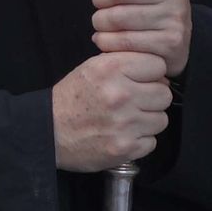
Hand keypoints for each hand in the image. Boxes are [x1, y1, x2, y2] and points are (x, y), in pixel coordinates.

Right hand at [51, 51, 171, 170]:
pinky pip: (152, 141)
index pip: (158, 65)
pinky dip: (139, 141)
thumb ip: (123, 63)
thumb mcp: (90, 69)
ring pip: (161, 119)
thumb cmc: (70, 100)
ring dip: (147, 121)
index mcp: (110, 69)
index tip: (137, 81)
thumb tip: (159, 73)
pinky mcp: (126, 147)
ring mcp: (125, 123)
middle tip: (132, 103)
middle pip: (164, 94)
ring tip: (125, 120)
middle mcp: (120, 94)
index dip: (149, 73)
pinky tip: (121, 135)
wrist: (47, 132)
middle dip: (151, 98)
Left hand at [79, 0, 191, 75]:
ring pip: (115, 17)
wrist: (172, 43)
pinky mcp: (169, 43)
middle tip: (102, 4)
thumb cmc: (146, 7)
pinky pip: (120, 41)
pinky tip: (114, 39)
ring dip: (100, 22)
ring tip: (109, 23)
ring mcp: (174, 18)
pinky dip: (106, 41)